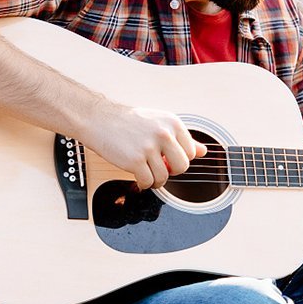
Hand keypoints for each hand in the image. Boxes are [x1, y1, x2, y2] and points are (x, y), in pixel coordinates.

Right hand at [81, 102, 206, 189]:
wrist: (99, 119)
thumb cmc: (127, 122)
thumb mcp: (158, 122)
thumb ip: (181, 137)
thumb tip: (203, 151)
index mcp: (172, 122)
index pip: (191, 152)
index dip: (179, 159)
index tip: (168, 158)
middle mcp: (163, 133)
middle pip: (182, 167)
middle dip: (171, 171)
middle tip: (159, 167)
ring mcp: (149, 147)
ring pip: (164, 177)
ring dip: (155, 180)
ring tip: (146, 172)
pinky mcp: (135, 160)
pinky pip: (148, 182)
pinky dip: (143, 184)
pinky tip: (137, 176)